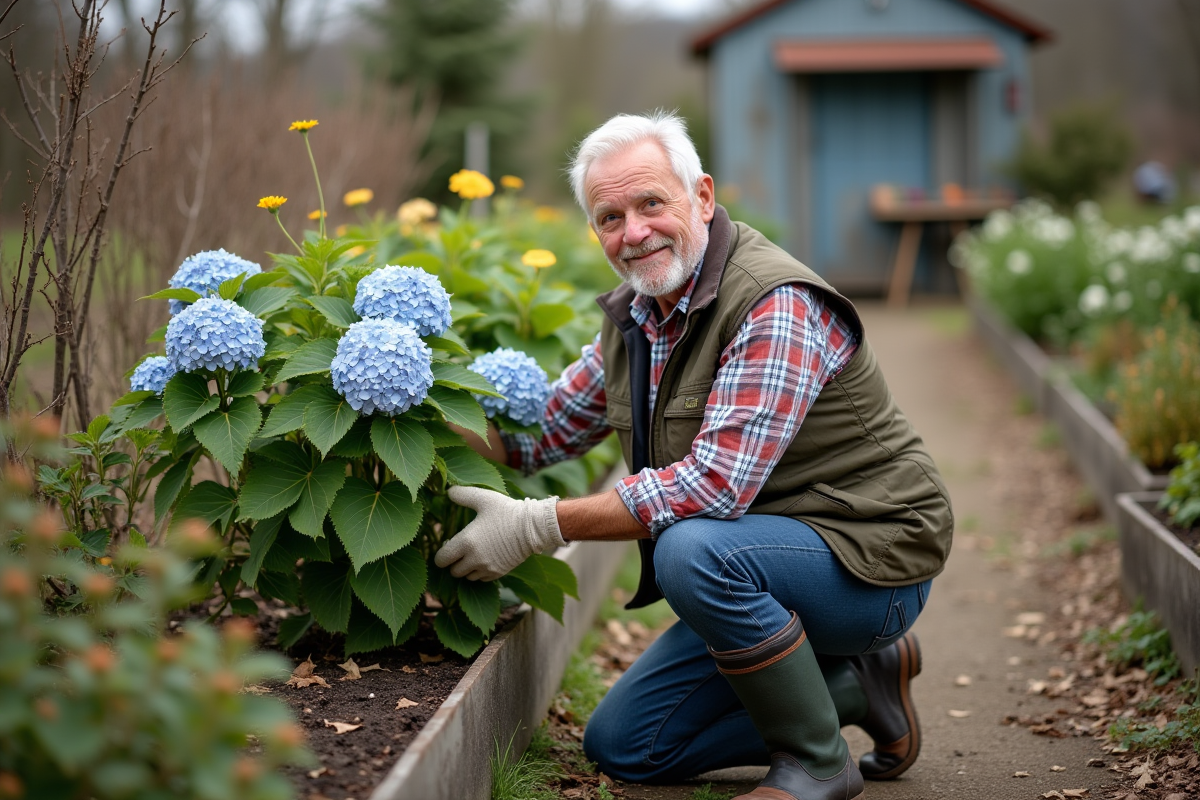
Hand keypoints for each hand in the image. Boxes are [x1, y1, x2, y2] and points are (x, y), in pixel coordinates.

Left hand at [434, 486, 565, 580]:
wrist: (533, 528)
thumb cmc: (507, 511)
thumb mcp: (484, 498)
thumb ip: (463, 495)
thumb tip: (448, 491)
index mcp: (466, 542)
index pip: (441, 560)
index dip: (441, 555)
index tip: (447, 546)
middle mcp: (474, 559)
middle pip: (453, 571)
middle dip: (454, 562)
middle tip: (460, 551)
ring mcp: (487, 568)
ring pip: (467, 577)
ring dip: (467, 568)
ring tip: (473, 555)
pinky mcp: (498, 573)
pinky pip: (482, 579)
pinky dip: (480, 572)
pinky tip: (485, 559)